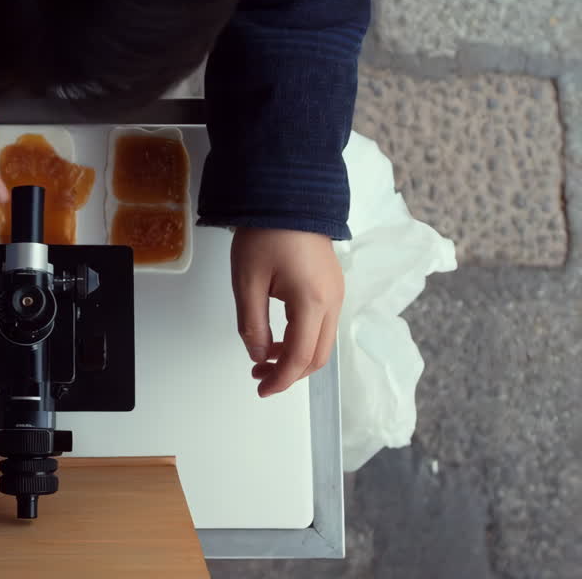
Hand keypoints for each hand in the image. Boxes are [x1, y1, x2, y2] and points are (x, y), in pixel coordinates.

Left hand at [231, 228, 343, 397]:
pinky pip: (322, 325)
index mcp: (313, 302)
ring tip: (263, 358)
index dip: (280, 380)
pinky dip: (302, 339)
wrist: (287, 195)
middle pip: (318, 356)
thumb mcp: (247, 282)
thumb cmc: (266, 232)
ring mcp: (336, 293)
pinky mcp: (331, 285)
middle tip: (259, 377)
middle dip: (289, 373)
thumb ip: (252, 325)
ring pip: (322, 342)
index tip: (261, 389)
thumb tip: (259, 356)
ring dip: (295, 357)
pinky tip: (278, 338)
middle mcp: (333, 301)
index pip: (300, 357)